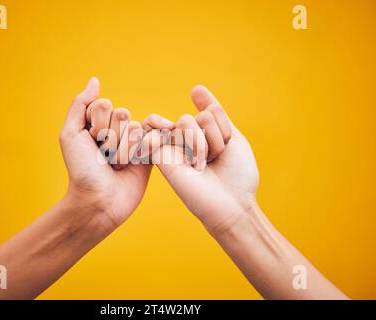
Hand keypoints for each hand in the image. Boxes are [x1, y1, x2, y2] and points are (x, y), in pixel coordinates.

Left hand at [60, 77, 159, 232]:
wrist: (98, 201)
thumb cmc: (81, 170)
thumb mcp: (70, 135)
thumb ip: (80, 105)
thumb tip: (95, 81)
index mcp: (97, 122)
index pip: (104, 105)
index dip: (96, 124)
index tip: (91, 143)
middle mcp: (116, 129)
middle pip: (121, 114)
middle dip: (110, 139)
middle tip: (104, 157)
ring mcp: (133, 141)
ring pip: (135, 128)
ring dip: (124, 150)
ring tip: (117, 166)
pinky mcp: (149, 154)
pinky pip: (155, 136)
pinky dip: (150, 141)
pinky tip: (144, 151)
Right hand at [145, 85, 259, 235]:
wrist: (232, 204)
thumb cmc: (236, 176)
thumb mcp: (232, 137)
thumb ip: (214, 112)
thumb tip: (195, 87)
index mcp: (201, 134)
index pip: (211, 111)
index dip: (224, 129)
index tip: (225, 150)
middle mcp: (185, 139)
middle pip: (200, 115)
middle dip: (215, 138)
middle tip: (213, 160)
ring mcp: (172, 146)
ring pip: (186, 121)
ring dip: (203, 145)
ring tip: (202, 165)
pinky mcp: (160, 156)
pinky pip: (164, 132)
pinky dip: (182, 144)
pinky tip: (189, 164)